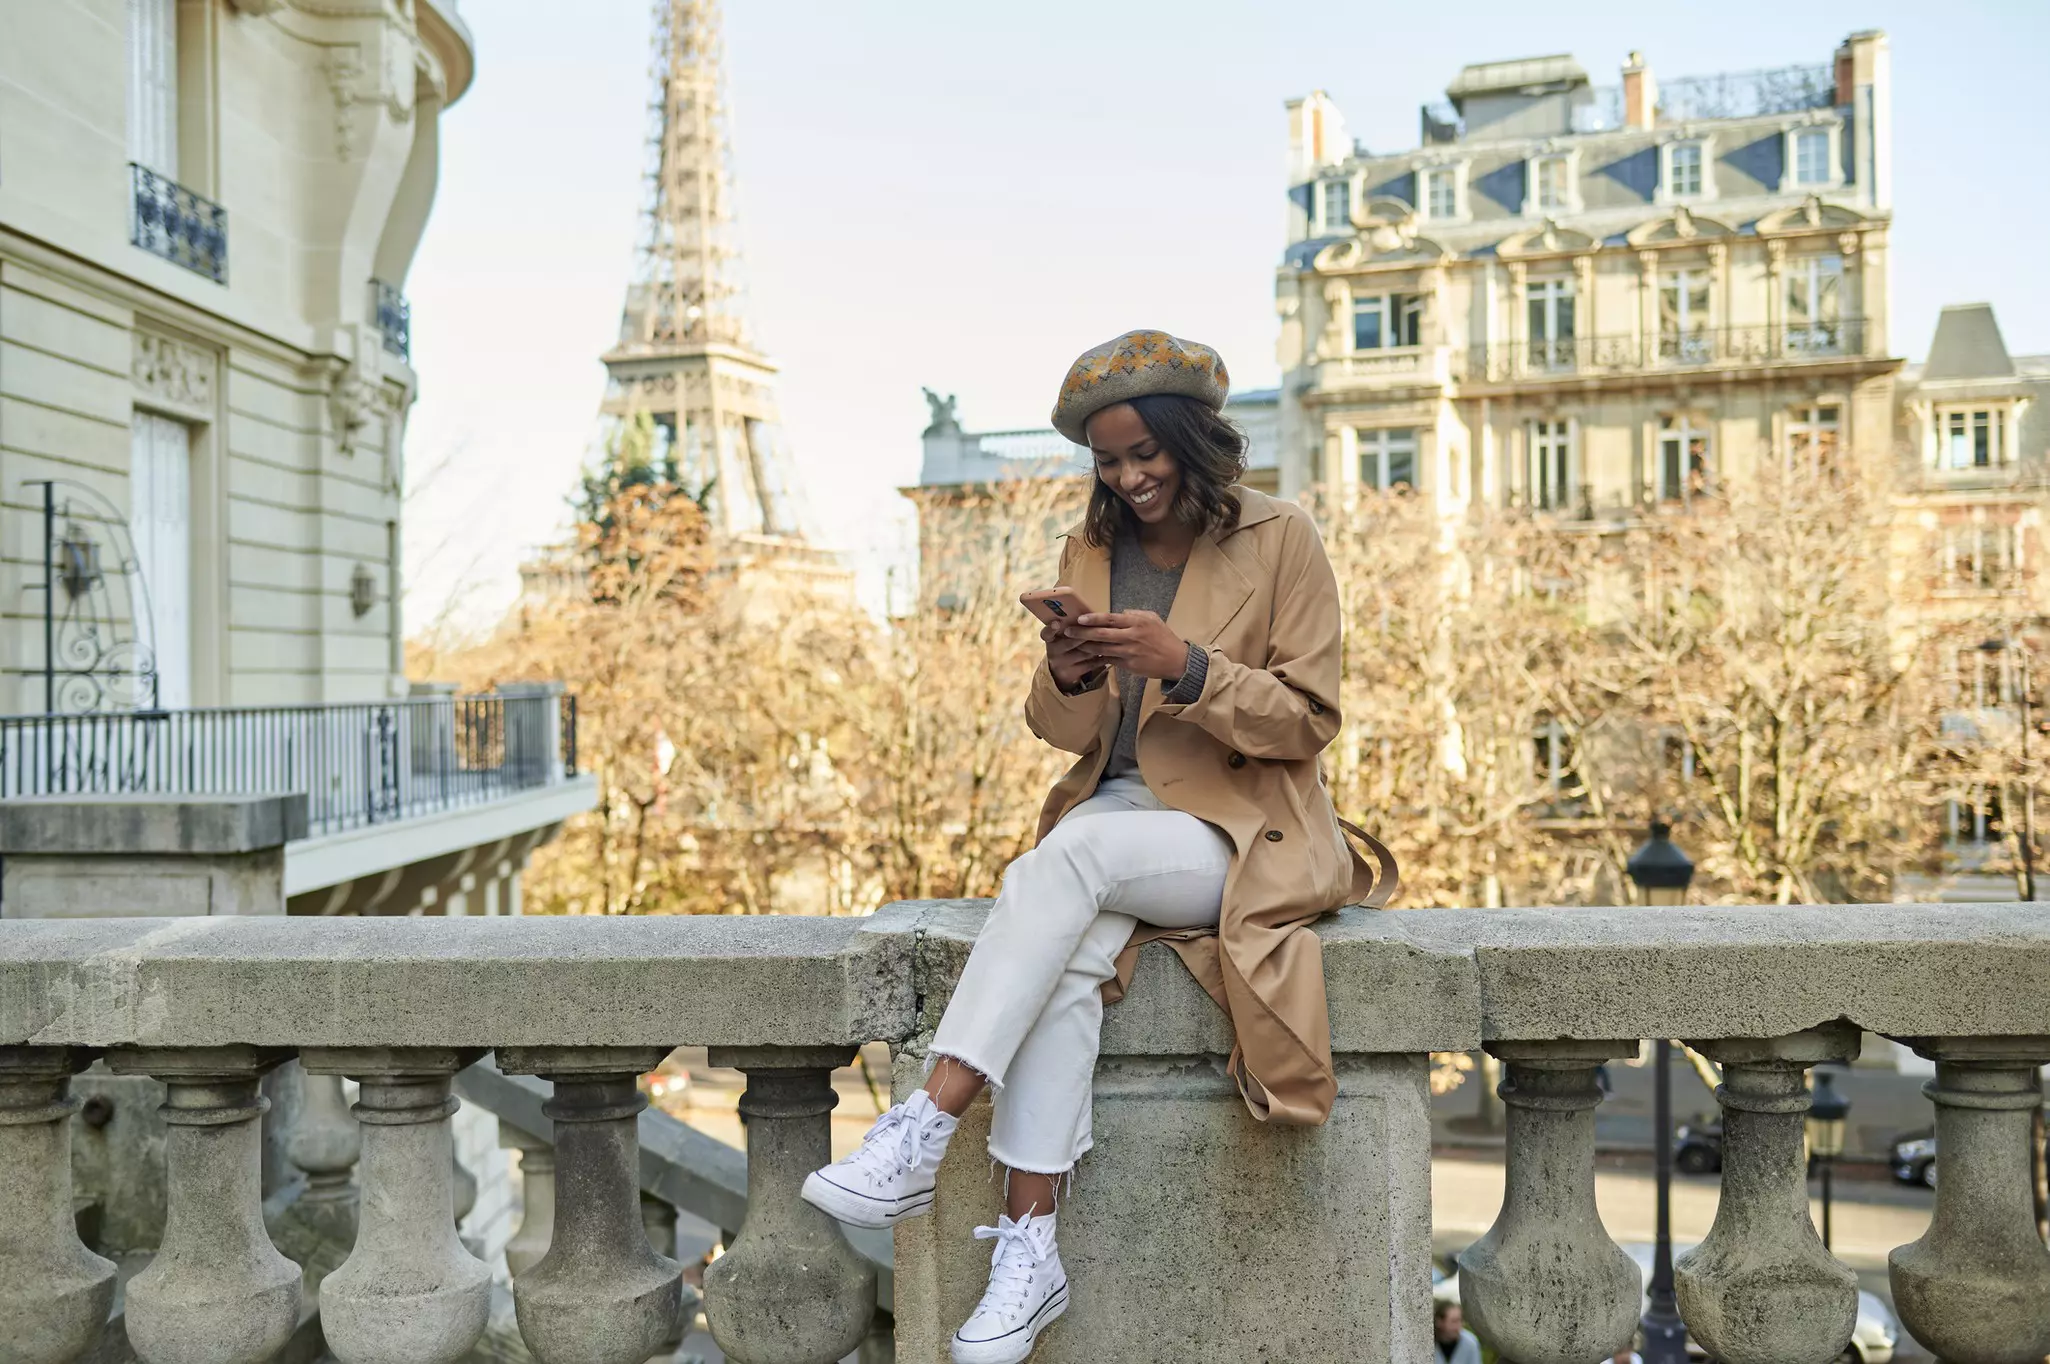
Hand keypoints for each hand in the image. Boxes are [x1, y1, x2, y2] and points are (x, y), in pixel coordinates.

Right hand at [1040, 620, 1106, 689]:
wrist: (1061, 672)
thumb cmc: (1066, 647)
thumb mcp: (1062, 638)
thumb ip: (1070, 627)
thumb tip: (1088, 614)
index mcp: (1050, 640)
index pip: (1046, 634)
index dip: (1051, 629)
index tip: (1057, 623)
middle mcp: (1054, 652)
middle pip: (1071, 642)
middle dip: (1087, 634)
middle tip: (1100, 626)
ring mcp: (1063, 664)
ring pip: (1085, 652)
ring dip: (1099, 644)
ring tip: (1111, 636)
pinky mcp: (1074, 673)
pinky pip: (1092, 663)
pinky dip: (1103, 656)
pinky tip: (1112, 650)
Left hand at [1068, 610, 1188, 680]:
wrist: (1176, 660)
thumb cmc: (1163, 637)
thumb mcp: (1152, 618)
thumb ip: (1134, 614)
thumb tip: (1119, 613)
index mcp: (1136, 622)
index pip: (1110, 619)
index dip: (1093, 618)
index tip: (1079, 618)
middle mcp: (1131, 637)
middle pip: (1102, 634)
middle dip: (1082, 633)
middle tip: (1068, 631)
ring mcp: (1129, 652)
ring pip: (1102, 649)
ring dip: (1086, 647)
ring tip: (1073, 643)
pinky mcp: (1129, 665)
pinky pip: (1109, 660)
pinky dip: (1097, 658)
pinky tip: (1087, 656)